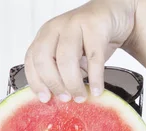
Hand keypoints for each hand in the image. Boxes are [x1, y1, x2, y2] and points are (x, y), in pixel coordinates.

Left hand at [24, 0, 138, 102]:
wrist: (113, 15)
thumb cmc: (89, 40)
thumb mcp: (71, 56)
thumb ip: (62, 73)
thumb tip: (61, 100)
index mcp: (45, 36)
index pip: (32, 60)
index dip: (36, 82)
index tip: (46, 99)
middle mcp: (55, 28)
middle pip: (45, 59)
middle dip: (54, 83)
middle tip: (65, 99)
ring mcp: (74, 24)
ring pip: (66, 58)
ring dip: (73, 83)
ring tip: (81, 97)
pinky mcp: (94, 25)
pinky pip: (93, 57)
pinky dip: (95, 77)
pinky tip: (96, 90)